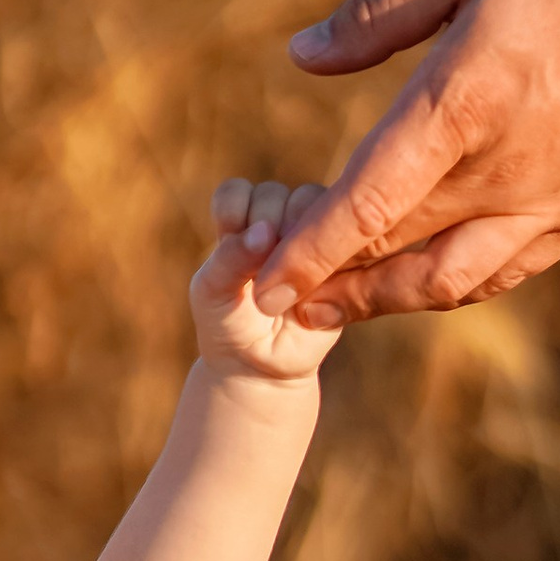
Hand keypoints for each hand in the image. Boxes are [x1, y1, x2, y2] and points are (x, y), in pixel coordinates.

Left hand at [195, 182, 345, 380]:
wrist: (264, 366)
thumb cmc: (229, 324)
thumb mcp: (214, 293)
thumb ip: (230, 258)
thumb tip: (266, 231)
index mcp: (240, 221)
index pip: (236, 194)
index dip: (235, 218)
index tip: (235, 254)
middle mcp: (277, 220)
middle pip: (277, 196)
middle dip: (266, 236)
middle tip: (264, 277)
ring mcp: (313, 235)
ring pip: (313, 209)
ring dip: (300, 243)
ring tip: (291, 285)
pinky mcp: (342, 255)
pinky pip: (345, 238)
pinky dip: (330, 255)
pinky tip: (318, 285)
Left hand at [252, 0, 559, 323]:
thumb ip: (377, 13)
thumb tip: (301, 57)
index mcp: (464, 102)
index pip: (368, 202)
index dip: (311, 250)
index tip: (265, 281)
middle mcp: (503, 169)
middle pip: (395, 252)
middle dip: (330, 280)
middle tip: (275, 293)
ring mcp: (548, 202)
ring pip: (447, 280)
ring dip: (383, 301)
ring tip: (331, 306)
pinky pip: (503, 271)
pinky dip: (450, 285)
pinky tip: (416, 282)